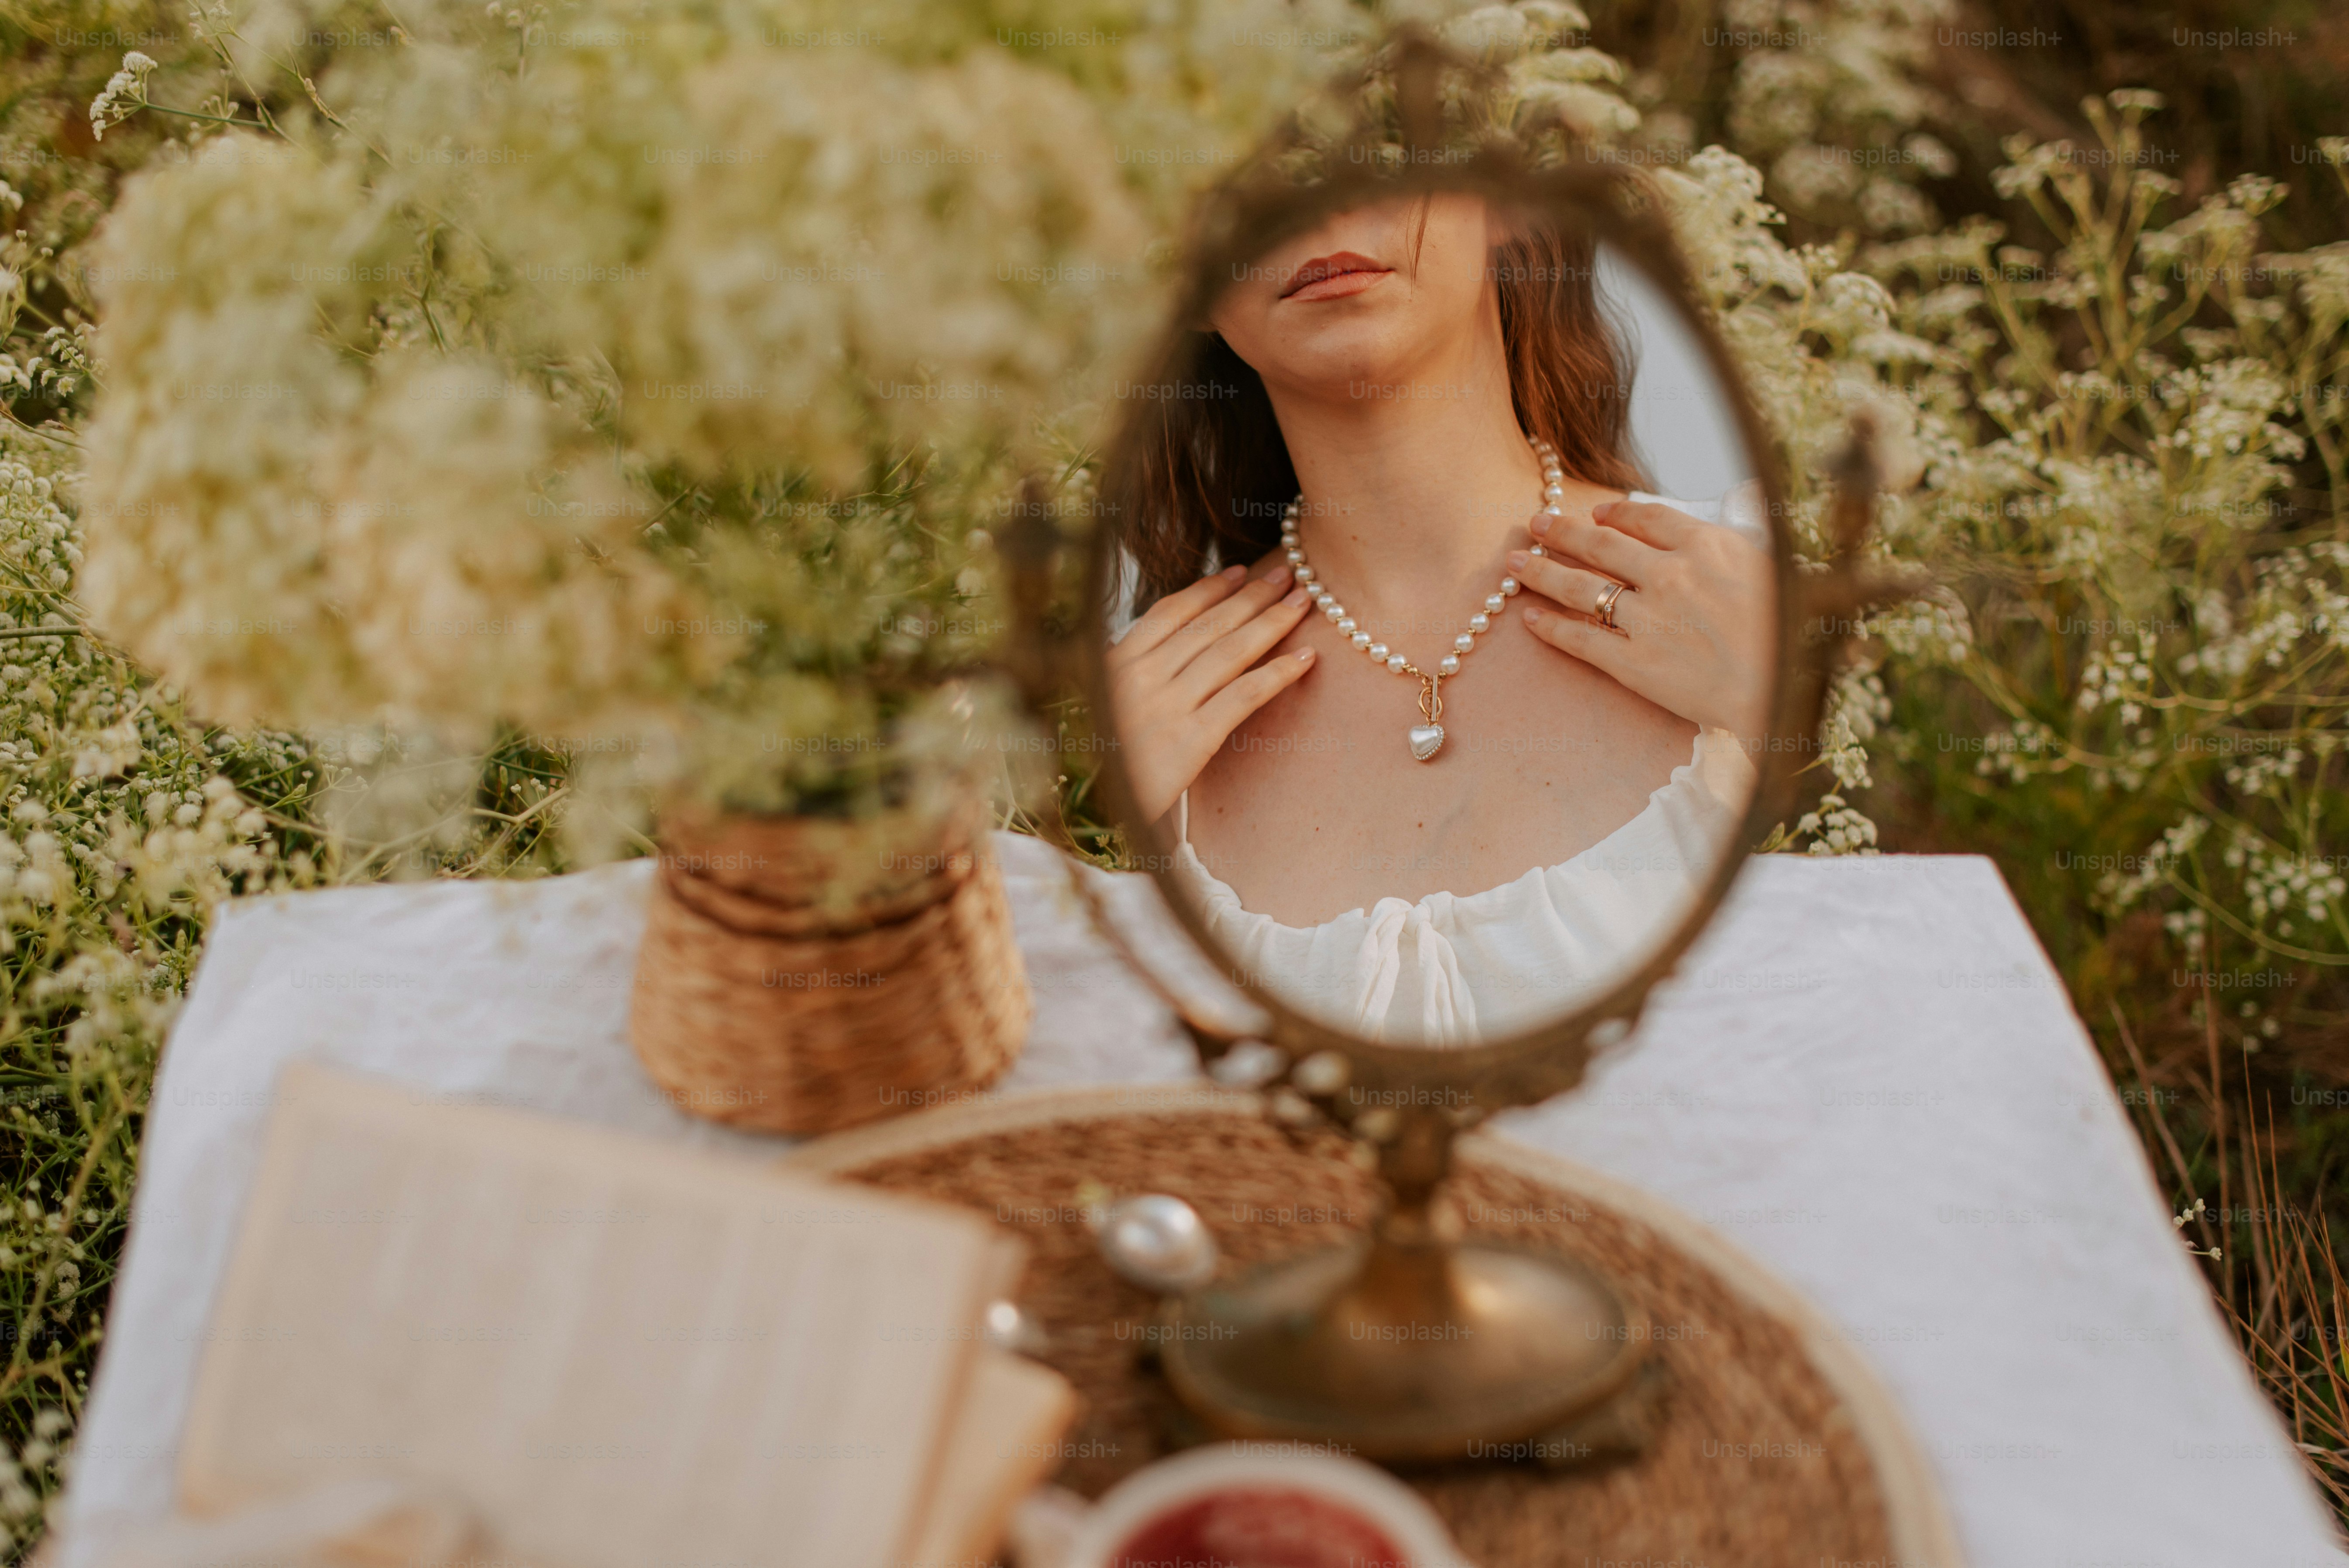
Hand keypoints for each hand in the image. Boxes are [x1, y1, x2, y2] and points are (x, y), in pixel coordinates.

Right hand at [1106, 561, 1317, 822]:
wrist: (1083, 817)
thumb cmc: (1095, 767)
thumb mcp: (1095, 708)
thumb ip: (1125, 678)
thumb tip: (1166, 653)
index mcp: (1113, 665)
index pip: (1169, 612)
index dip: (1208, 590)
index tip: (1239, 572)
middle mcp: (1138, 677)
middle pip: (1206, 625)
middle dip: (1251, 596)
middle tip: (1287, 574)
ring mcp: (1165, 707)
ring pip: (1229, 651)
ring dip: (1271, 622)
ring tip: (1303, 602)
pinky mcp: (1190, 741)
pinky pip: (1244, 696)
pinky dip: (1278, 673)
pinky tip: (1306, 659)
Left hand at [1509, 499, 1772, 742]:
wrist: (1789, 684)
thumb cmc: (1790, 628)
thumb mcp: (1770, 565)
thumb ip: (1733, 540)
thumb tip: (1715, 516)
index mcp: (1705, 545)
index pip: (1647, 518)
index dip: (1615, 512)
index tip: (1596, 512)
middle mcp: (1669, 574)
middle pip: (1601, 544)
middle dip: (1562, 532)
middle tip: (1535, 524)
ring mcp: (1649, 619)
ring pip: (1580, 587)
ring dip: (1541, 571)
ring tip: (1515, 563)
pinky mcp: (1635, 663)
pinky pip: (1582, 639)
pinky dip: (1551, 626)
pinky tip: (1529, 616)